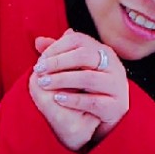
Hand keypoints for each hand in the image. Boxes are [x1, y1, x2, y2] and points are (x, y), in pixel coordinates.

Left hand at [31, 31, 129, 147]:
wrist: (110, 113)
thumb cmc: (90, 87)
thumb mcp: (77, 68)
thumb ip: (59, 54)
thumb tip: (38, 41)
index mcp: (103, 51)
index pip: (78, 40)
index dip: (56, 47)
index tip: (40, 59)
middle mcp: (113, 65)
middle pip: (83, 56)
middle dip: (57, 62)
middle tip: (39, 70)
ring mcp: (116, 85)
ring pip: (88, 78)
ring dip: (62, 80)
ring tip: (44, 84)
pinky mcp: (116, 105)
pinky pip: (93, 101)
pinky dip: (73, 100)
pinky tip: (58, 99)